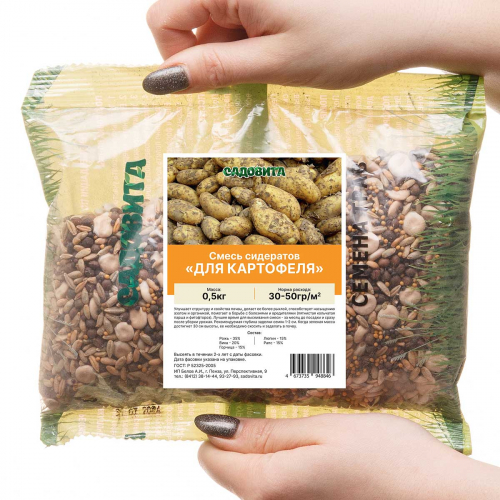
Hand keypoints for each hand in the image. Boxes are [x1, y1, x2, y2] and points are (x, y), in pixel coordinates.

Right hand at [143, 0, 499, 110]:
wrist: (402, 23)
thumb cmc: (346, 42)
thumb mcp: (274, 63)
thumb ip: (213, 70)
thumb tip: (158, 81)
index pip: (164, 17)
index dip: (176, 57)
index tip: (208, 80)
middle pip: (184, 16)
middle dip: (203, 53)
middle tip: (246, 72)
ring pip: (209, 21)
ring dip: (226, 50)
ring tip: (269, 60)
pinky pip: (233, 18)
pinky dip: (242, 42)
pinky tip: (271, 50)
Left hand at [195, 413, 499, 499]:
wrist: (438, 496)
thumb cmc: (387, 459)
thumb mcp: (322, 431)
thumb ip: (266, 434)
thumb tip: (216, 429)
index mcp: (269, 487)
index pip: (211, 459)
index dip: (218, 428)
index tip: (234, 404)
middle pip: (231, 471)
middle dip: (244, 439)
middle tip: (277, 410)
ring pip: (255, 480)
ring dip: (267, 451)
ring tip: (301, 429)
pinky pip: (279, 489)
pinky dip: (286, 466)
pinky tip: (314, 451)